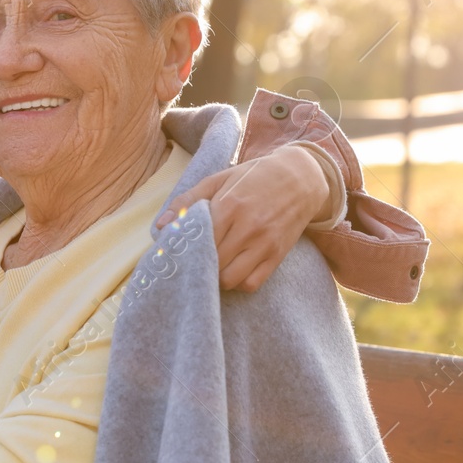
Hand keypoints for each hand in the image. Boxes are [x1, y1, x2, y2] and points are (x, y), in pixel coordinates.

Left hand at [153, 144, 332, 291]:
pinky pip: (252, 284)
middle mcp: (248, 227)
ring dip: (218, 278)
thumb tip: (160, 226)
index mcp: (229, 205)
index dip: (185, 251)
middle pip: (212, 263)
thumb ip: (187, 201)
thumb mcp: (219, 179)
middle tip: (194, 262)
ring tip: (214, 266)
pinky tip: (234, 269)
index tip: (178, 254)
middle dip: (200, 265)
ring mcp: (265, 244)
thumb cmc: (254, 178)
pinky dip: (239, 283)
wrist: (301, 178)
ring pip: (230, 279)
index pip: (198, 241)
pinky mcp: (278, 256)